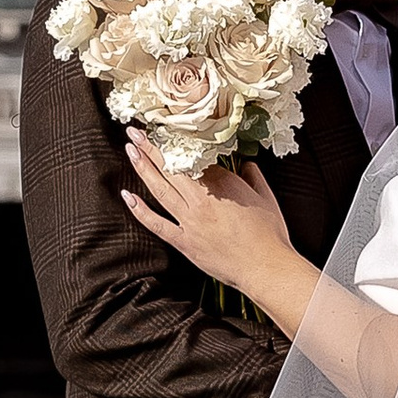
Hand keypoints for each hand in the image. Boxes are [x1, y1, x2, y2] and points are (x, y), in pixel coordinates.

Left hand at [120, 135, 289, 296]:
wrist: (266, 267)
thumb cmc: (270, 234)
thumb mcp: (265, 198)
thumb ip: (253, 177)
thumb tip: (248, 165)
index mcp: (222, 184)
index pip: (194, 156)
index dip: (177, 142)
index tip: (165, 130)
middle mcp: (201, 199)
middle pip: (171, 167)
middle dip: (151, 146)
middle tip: (135, 132)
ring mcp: (190, 221)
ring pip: (160, 189)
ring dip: (143, 167)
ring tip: (130, 150)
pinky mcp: (184, 242)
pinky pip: (157, 224)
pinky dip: (140, 210)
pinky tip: (127, 196)